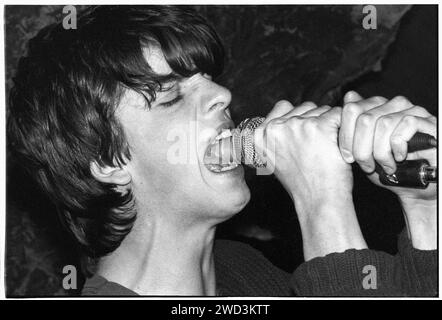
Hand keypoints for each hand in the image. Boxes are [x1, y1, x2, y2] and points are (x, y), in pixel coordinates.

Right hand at [255, 100, 366, 259]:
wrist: (319, 201)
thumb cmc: (301, 181)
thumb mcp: (274, 158)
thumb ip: (275, 134)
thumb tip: (284, 108)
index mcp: (260, 134)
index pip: (283, 106)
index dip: (298, 120)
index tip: (303, 139)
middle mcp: (275, 127)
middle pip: (304, 107)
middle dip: (315, 122)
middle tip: (315, 149)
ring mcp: (297, 126)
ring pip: (322, 109)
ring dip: (329, 125)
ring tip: (325, 150)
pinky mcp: (320, 127)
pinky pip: (338, 114)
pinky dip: (343, 128)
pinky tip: (338, 147)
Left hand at [339, 91, 436, 248]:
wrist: (415, 187)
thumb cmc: (386, 170)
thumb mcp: (361, 154)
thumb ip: (349, 135)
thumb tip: (334, 113)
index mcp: (375, 108)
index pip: (351, 109)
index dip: (345, 135)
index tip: (346, 157)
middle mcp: (392, 105)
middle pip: (363, 117)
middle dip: (361, 147)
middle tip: (365, 166)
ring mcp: (411, 110)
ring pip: (382, 122)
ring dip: (380, 151)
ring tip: (384, 167)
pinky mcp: (427, 121)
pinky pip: (405, 124)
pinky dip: (397, 147)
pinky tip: (398, 159)